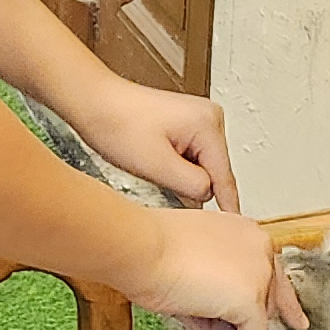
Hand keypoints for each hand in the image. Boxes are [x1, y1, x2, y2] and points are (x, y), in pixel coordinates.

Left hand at [70, 77, 244, 211]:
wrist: (95, 103)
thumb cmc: (117, 124)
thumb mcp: (157, 166)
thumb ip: (192, 187)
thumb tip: (209, 196)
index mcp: (207, 124)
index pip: (224, 177)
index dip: (226, 205)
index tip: (233, 227)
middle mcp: (209, 117)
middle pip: (214, 172)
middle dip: (190, 184)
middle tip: (159, 178)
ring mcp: (199, 119)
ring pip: (202, 166)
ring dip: (180, 175)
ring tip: (152, 162)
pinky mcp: (187, 124)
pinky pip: (191, 158)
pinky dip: (176, 166)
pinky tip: (155, 160)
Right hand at [131, 206, 305, 329]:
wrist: (141, 248)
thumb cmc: (151, 250)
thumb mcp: (194, 256)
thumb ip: (220, 277)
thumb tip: (224, 314)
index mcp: (246, 232)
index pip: (273, 271)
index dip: (283, 301)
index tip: (296, 320)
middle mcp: (260, 248)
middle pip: (267, 300)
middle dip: (238, 319)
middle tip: (212, 328)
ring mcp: (259, 274)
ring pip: (257, 322)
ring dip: (225, 329)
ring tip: (192, 314)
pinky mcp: (251, 300)